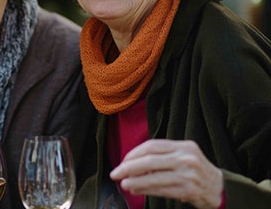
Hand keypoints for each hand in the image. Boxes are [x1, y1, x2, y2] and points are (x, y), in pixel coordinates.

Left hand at [109, 139, 223, 208]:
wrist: (220, 188)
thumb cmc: (195, 170)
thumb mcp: (183, 156)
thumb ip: (161, 156)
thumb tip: (131, 164)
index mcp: (183, 146)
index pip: (152, 146)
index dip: (134, 153)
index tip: (122, 161)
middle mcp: (186, 158)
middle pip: (150, 160)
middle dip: (128, 167)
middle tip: (115, 173)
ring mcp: (188, 174)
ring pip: (154, 177)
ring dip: (135, 181)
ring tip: (124, 183)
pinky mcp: (188, 190)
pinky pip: (161, 190)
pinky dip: (146, 190)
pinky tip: (137, 189)